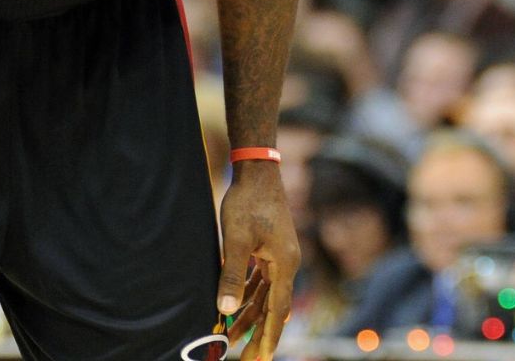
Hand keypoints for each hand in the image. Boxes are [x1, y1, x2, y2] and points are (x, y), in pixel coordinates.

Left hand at [216, 162, 300, 360]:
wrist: (258, 172)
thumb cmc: (247, 203)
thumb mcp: (236, 241)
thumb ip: (232, 275)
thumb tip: (226, 309)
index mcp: (285, 264)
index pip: (277, 310)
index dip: (269, 336)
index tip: (261, 358)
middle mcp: (287, 263)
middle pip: (273, 307)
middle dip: (259, 333)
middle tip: (246, 358)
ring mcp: (280, 256)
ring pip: (265, 296)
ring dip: (250, 315)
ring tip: (231, 338)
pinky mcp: (271, 250)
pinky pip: (261, 281)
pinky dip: (249, 296)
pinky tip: (236, 307)